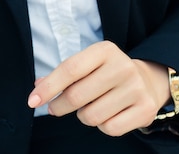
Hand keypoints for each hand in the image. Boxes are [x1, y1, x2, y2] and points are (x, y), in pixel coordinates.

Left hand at [28, 41, 169, 136]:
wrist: (146, 81)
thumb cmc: (106, 73)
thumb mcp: (87, 64)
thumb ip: (63, 74)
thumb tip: (37, 86)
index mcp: (105, 50)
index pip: (70, 69)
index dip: (49, 87)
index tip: (32, 100)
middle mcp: (122, 66)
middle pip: (77, 96)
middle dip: (59, 106)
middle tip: (55, 108)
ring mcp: (136, 88)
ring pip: (91, 116)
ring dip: (84, 116)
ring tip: (91, 106)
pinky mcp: (145, 109)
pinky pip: (109, 129)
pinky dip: (102, 126)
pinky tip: (108, 114)